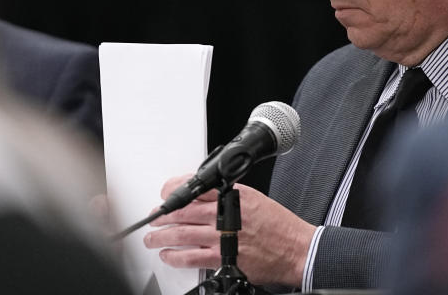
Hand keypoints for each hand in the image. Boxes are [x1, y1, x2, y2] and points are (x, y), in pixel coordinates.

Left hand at [143, 174, 315, 286]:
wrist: (295, 248)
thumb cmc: (279, 225)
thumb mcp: (254, 198)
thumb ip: (229, 196)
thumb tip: (205, 196)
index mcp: (232, 196)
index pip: (194, 188)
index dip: (173, 190)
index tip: (165, 193)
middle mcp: (224, 215)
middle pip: (182, 212)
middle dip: (161, 216)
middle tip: (153, 218)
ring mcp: (221, 238)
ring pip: (180, 234)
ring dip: (161, 237)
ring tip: (152, 239)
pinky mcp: (222, 258)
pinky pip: (190, 257)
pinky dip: (175, 256)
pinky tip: (168, 255)